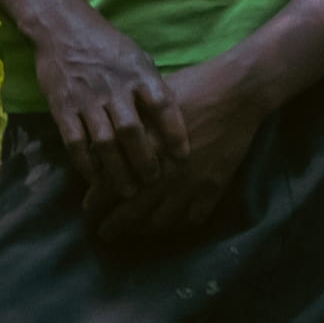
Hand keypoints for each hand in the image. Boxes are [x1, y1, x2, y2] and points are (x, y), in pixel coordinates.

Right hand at [29, 0, 181, 199]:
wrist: (62, 28)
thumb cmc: (106, 45)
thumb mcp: (137, 58)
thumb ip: (152, 86)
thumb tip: (171, 122)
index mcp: (137, 72)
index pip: (162, 104)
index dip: (175, 132)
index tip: (183, 157)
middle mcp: (113, 87)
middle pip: (132, 130)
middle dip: (145, 160)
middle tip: (154, 181)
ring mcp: (86, 99)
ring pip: (104, 142)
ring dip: (118, 170)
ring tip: (129, 190)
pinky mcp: (62, 108)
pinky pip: (75, 142)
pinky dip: (87, 164)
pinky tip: (97, 179)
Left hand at [94, 55, 266, 240]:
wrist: (235, 93)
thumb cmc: (190, 88)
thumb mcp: (149, 103)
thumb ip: (129, 129)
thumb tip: (105, 142)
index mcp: (143, 154)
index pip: (111, 186)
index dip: (97, 200)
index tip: (88, 207)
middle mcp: (164, 176)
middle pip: (133, 211)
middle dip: (115, 226)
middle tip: (104, 233)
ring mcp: (190, 185)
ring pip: (163, 221)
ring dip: (147, 229)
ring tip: (138, 231)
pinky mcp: (214, 187)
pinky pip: (195, 218)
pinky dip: (183, 224)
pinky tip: (177, 222)